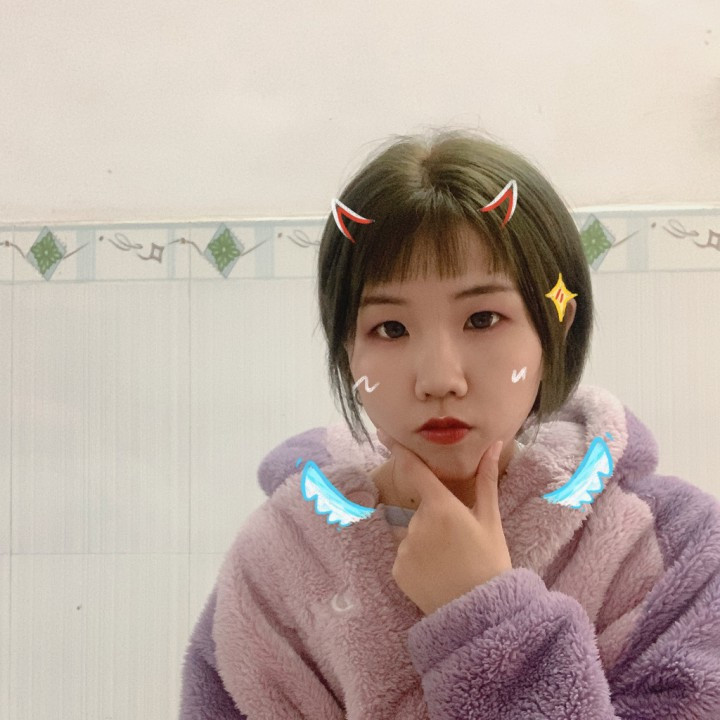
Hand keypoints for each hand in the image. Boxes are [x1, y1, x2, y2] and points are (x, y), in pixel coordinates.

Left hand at [377, 428, 512, 615]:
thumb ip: (487, 479)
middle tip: (459, 542)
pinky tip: (437, 573)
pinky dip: (417, 561)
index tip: (383, 434)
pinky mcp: (396, 570)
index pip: (414, 470)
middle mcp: (417, 524)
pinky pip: (405, 555)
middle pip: (420, 509)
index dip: (399, 451)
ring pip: (413, 533)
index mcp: (441, 507)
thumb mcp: (490, 520)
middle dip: (435, 518)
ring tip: (451, 561)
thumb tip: (494, 444)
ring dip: (427, 541)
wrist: (481, 614)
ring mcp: (404, 547)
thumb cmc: (491, 563)